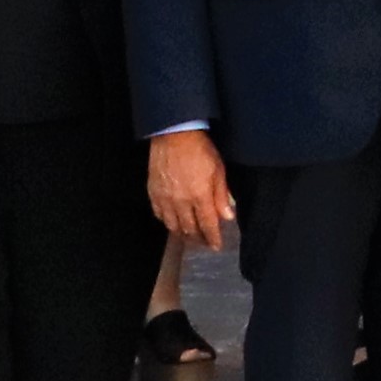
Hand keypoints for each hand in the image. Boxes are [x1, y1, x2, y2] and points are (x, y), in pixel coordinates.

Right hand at [147, 128, 234, 251]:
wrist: (173, 134)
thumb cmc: (199, 149)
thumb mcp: (218, 170)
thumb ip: (221, 196)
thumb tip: (227, 217)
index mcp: (200, 197)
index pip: (208, 226)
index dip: (213, 239)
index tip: (217, 246)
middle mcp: (181, 202)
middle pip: (189, 229)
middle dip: (199, 239)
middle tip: (204, 243)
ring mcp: (165, 198)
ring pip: (173, 226)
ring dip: (182, 234)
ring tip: (190, 236)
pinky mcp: (153, 192)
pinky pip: (159, 214)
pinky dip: (167, 222)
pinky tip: (173, 222)